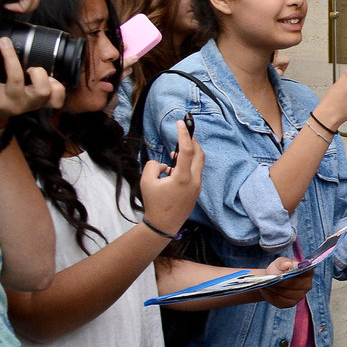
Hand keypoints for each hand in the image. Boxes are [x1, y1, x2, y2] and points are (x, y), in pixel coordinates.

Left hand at [0, 40, 64, 128]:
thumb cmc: (8, 99)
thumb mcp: (26, 97)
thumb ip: (37, 84)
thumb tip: (42, 59)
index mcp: (37, 102)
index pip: (57, 100)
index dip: (57, 88)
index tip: (50, 78)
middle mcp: (26, 103)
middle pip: (42, 90)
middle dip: (39, 73)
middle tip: (30, 66)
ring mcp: (9, 102)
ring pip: (16, 78)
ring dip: (11, 57)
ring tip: (5, 43)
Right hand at [140, 118, 203, 233]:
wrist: (164, 224)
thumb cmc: (155, 204)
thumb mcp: (147, 181)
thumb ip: (154, 165)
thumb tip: (164, 164)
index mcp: (183, 177)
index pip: (187, 150)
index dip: (184, 134)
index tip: (181, 122)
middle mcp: (194, 181)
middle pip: (199, 154)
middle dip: (192, 140)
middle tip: (184, 130)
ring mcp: (197, 186)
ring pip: (199, 163)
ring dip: (189, 152)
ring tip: (174, 151)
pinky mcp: (196, 190)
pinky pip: (195, 171)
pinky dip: (188, 163)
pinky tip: (175, 164)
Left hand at [256, 257, 313, 307]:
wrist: (271, 280)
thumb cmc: (278, 270)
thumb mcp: (279, 262)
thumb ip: (283, 262)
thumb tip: (288, 264)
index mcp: (307, 272)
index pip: (307, 272)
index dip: (296, 271)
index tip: (285, 271)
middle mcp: (307, 285)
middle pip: (294, 284)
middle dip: (281, 282)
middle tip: (269, 279)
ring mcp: (300, 296)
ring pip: (286, 293)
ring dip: (275, 289)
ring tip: (266, 284)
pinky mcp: (291, 303)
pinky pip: (281, 300)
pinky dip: (272, 295)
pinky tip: (267, 291)